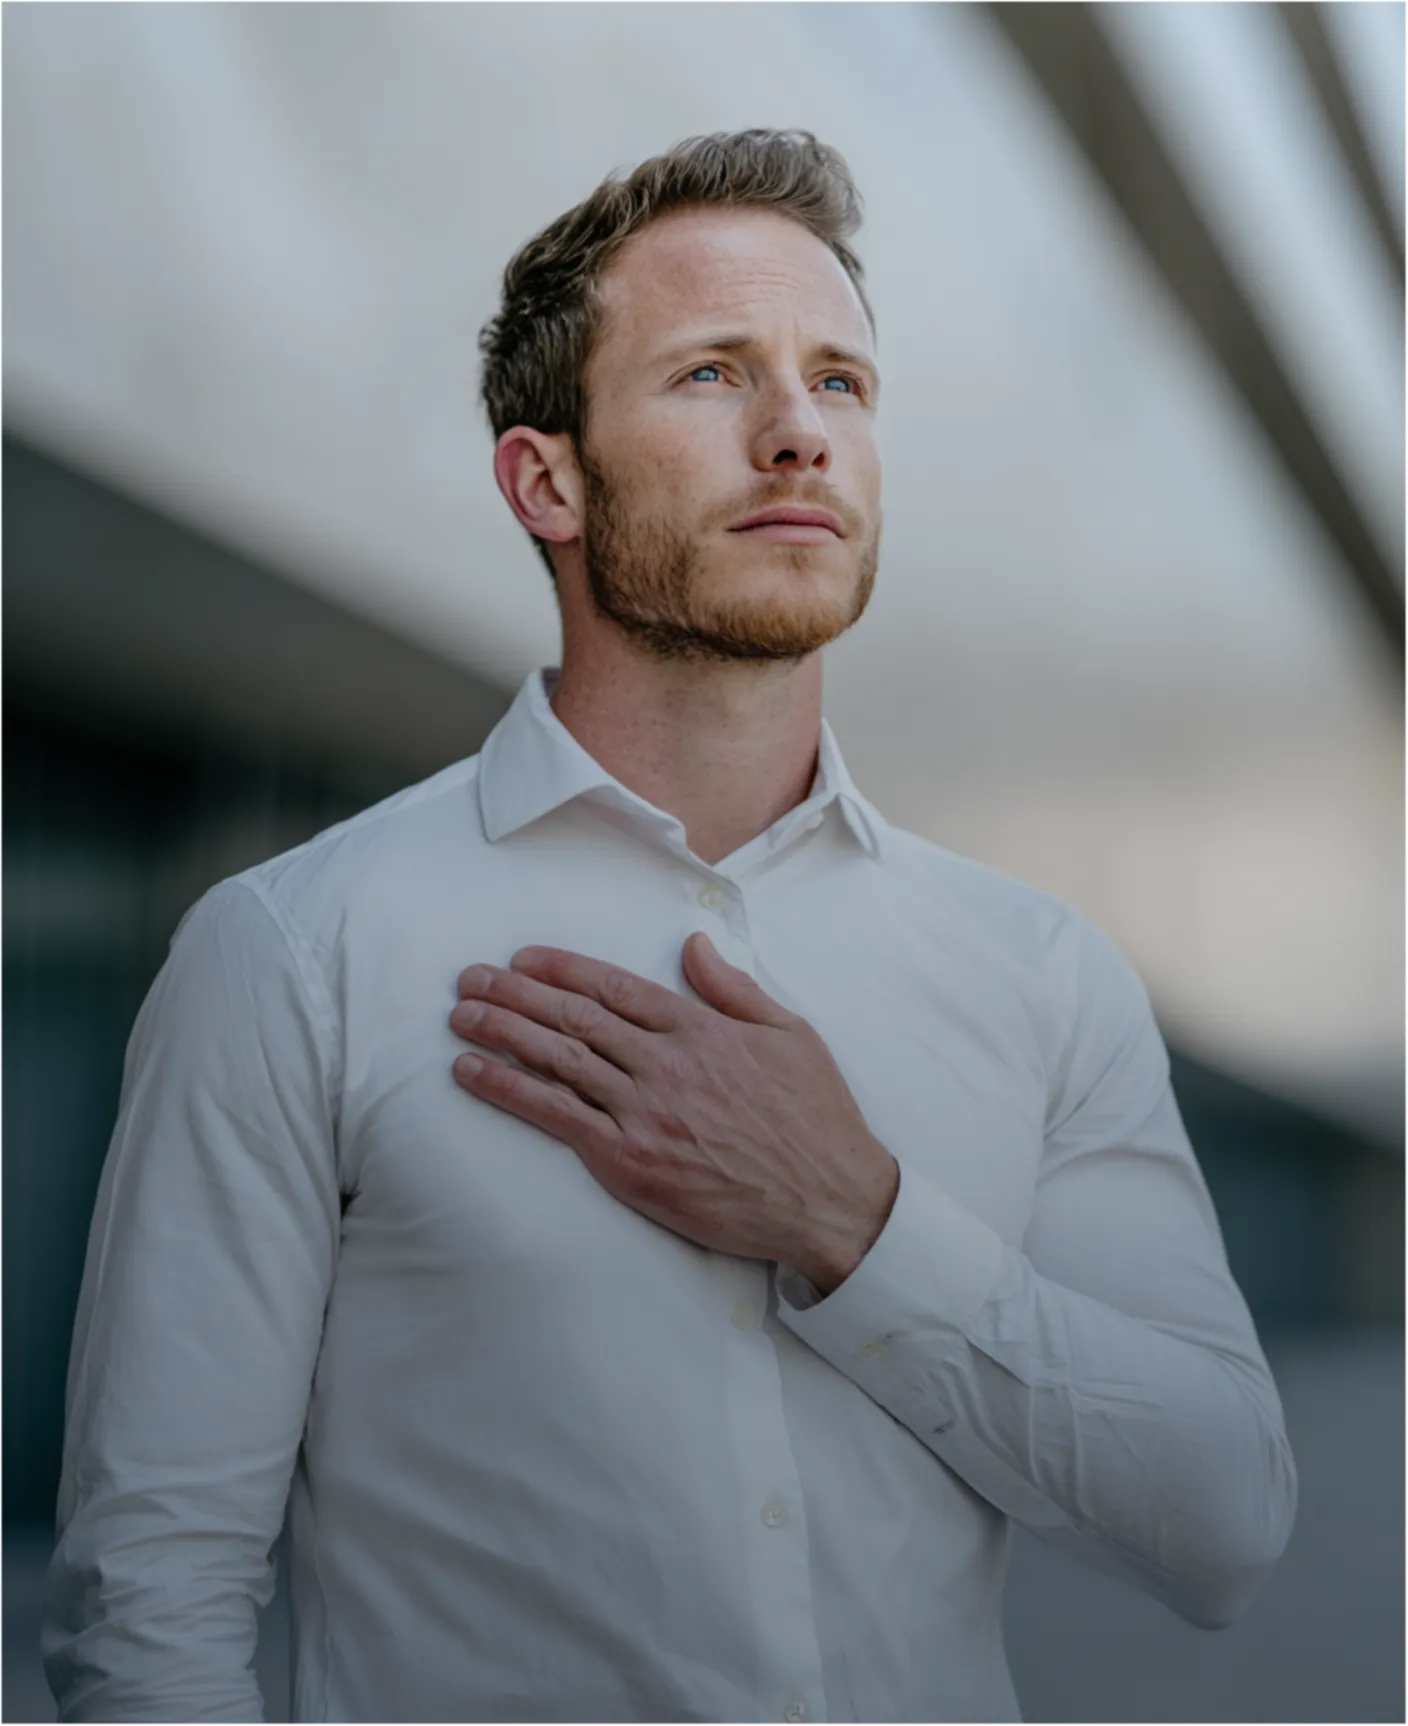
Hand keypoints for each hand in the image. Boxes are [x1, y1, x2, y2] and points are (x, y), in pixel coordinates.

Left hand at [448, 932, 898, 1292]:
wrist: (827, 1199)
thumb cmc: (815, 1119)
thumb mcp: (791, 1034)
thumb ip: (735, 988)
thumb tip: (693, 945)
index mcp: (701, 1029)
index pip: (616, 988)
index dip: (562, 970)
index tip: (523, 958)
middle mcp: (665, 1064)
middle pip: (575, 1018)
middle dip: (515, 993)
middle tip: (469, 978)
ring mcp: (644, 1112)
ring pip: (558, 1059)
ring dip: (501, 1032)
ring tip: (460, 1015)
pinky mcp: (629, 1161)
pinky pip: (557, 1117)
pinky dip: (508, 1090)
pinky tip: (473, 1073)